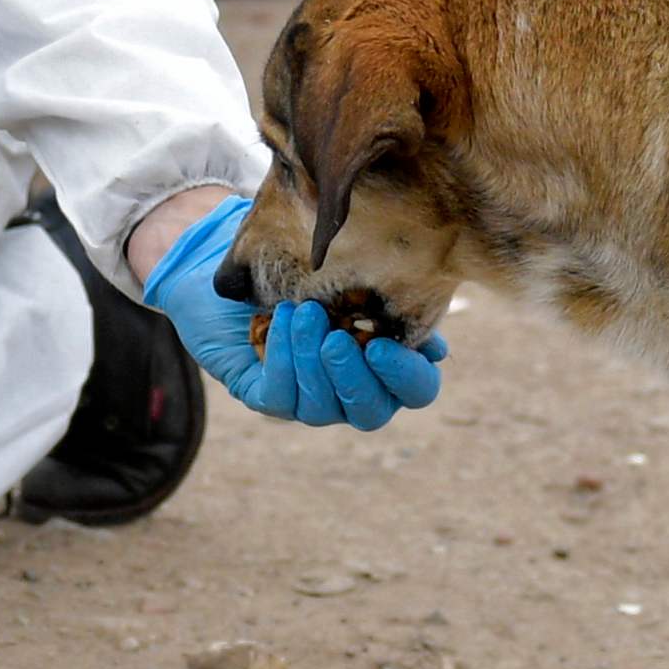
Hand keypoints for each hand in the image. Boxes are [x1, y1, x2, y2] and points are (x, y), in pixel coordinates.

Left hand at [139, 205, 444, 431]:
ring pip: (322, 408)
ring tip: (301, 312)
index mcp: (386, 361)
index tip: (382, 345)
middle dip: (354, 378)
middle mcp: (351, 388)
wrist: (236, 256)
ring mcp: (308, 398)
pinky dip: (282, 360)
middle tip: (335, 339)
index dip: (406, 376)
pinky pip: (279, 397)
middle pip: (372, 412)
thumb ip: (395, 301)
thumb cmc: (306, 260)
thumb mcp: (355, 272)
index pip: (417, 389)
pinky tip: (278, 322)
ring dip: (311, 360)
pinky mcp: (266, 395)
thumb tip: (433, 340)